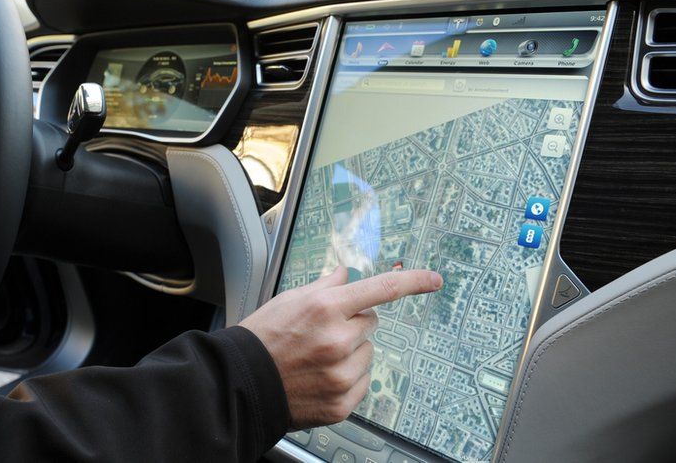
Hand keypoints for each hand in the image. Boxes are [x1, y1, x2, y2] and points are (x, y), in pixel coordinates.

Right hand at [240, 266, 441, 428]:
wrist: (241, 383)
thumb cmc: (262, 338)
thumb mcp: (289, 300)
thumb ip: (326, 286)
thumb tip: (348, 274)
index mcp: (326, 308)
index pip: (381, 289)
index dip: (413, 281)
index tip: (434, 279)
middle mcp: (338, 341)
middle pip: (371, 322)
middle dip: (353, 323)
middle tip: (322, 332)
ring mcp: (342, 375)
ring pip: (368, 352)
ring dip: (351, 352)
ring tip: (317, 357)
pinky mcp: (342, 402)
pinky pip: (363, 380)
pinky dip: (347, 378)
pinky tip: (320, 376)